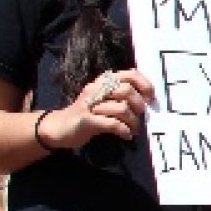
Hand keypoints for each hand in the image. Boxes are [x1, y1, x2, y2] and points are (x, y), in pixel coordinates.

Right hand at [39, 69, 154, 147]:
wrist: (59, 127)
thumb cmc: (88, 114)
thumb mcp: (105, 100)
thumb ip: (122, 96)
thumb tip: (148, 98)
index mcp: (103, 82)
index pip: (130, 74)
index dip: (145, 85)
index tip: (151, 98)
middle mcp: (96, 89)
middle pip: (127, 91)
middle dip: (139, 106)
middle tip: (139, 117)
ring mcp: (90, 104)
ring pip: (122, 108)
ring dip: (133, 122)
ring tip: (133, 129)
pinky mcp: (86, 120)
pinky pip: (112, 123)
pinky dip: (124, 130)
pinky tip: (126, 135)